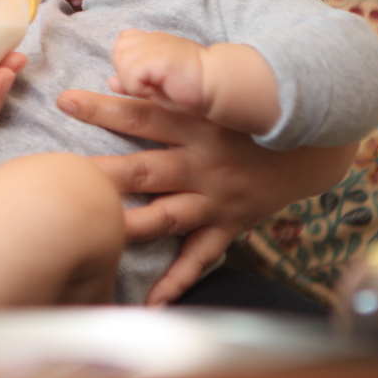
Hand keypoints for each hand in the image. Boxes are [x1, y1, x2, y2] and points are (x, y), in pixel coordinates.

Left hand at [56, 89, 354, 301]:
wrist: (311, 148)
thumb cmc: (248, 112)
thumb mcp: (213, 91)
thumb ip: (165, 86)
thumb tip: (115, 76)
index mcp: (197, 123)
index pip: (143, 113)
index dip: (104, 108)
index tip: (65, 102)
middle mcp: (204, 164)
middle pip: (146, 169)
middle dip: (105, 175)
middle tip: (66, 179)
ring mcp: (216, 199)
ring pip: (166, 216)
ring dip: (132, 226)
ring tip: (97, 236)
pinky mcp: (229, 226)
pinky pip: (201, 258)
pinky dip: (178, 280)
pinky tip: (152, 301)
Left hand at [108, 29, 208, 111]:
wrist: (221, 84)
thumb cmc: (195, 88)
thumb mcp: (160, 84)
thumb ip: (135, 80)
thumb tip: (111, 82)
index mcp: (155, 40)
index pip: (124, 41)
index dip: (128, 63)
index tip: (150, 78)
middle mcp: (153, 38)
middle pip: (118, 50)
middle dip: (127, 72)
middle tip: (152, 84)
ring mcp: (155, 45)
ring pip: (121, 62)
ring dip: (134, 81)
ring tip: (157, 88)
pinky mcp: (158, 58)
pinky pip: (130, 74)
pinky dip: (138, 87)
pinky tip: (157, 90)